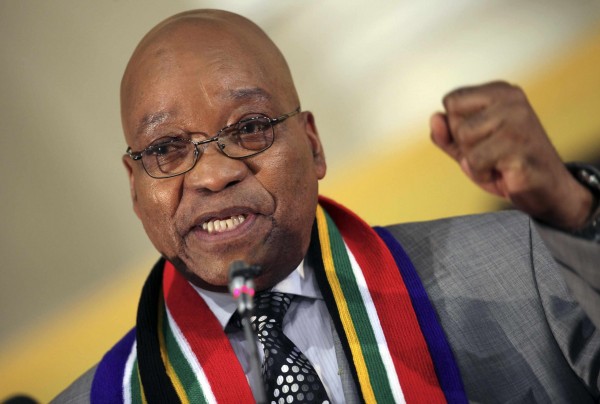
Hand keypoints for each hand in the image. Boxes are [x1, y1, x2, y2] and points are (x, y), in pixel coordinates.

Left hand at [430, 81, 593, 229]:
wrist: (546, 190)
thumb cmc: (505, 164)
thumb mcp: (468, 147)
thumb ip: (446, 133)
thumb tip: (435, 118)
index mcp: (501, 91)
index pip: (451, 100)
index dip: (456, 126)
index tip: (482, 137)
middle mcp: (512, 100)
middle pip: (456, 121)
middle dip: (465, 145)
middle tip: (492, 153)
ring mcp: (518, 122)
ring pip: (464, 140)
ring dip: (473, 161)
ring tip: (497, 162)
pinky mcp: (519, 148)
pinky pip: (475, 162)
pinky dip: (482, 174)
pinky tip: (503, 172)